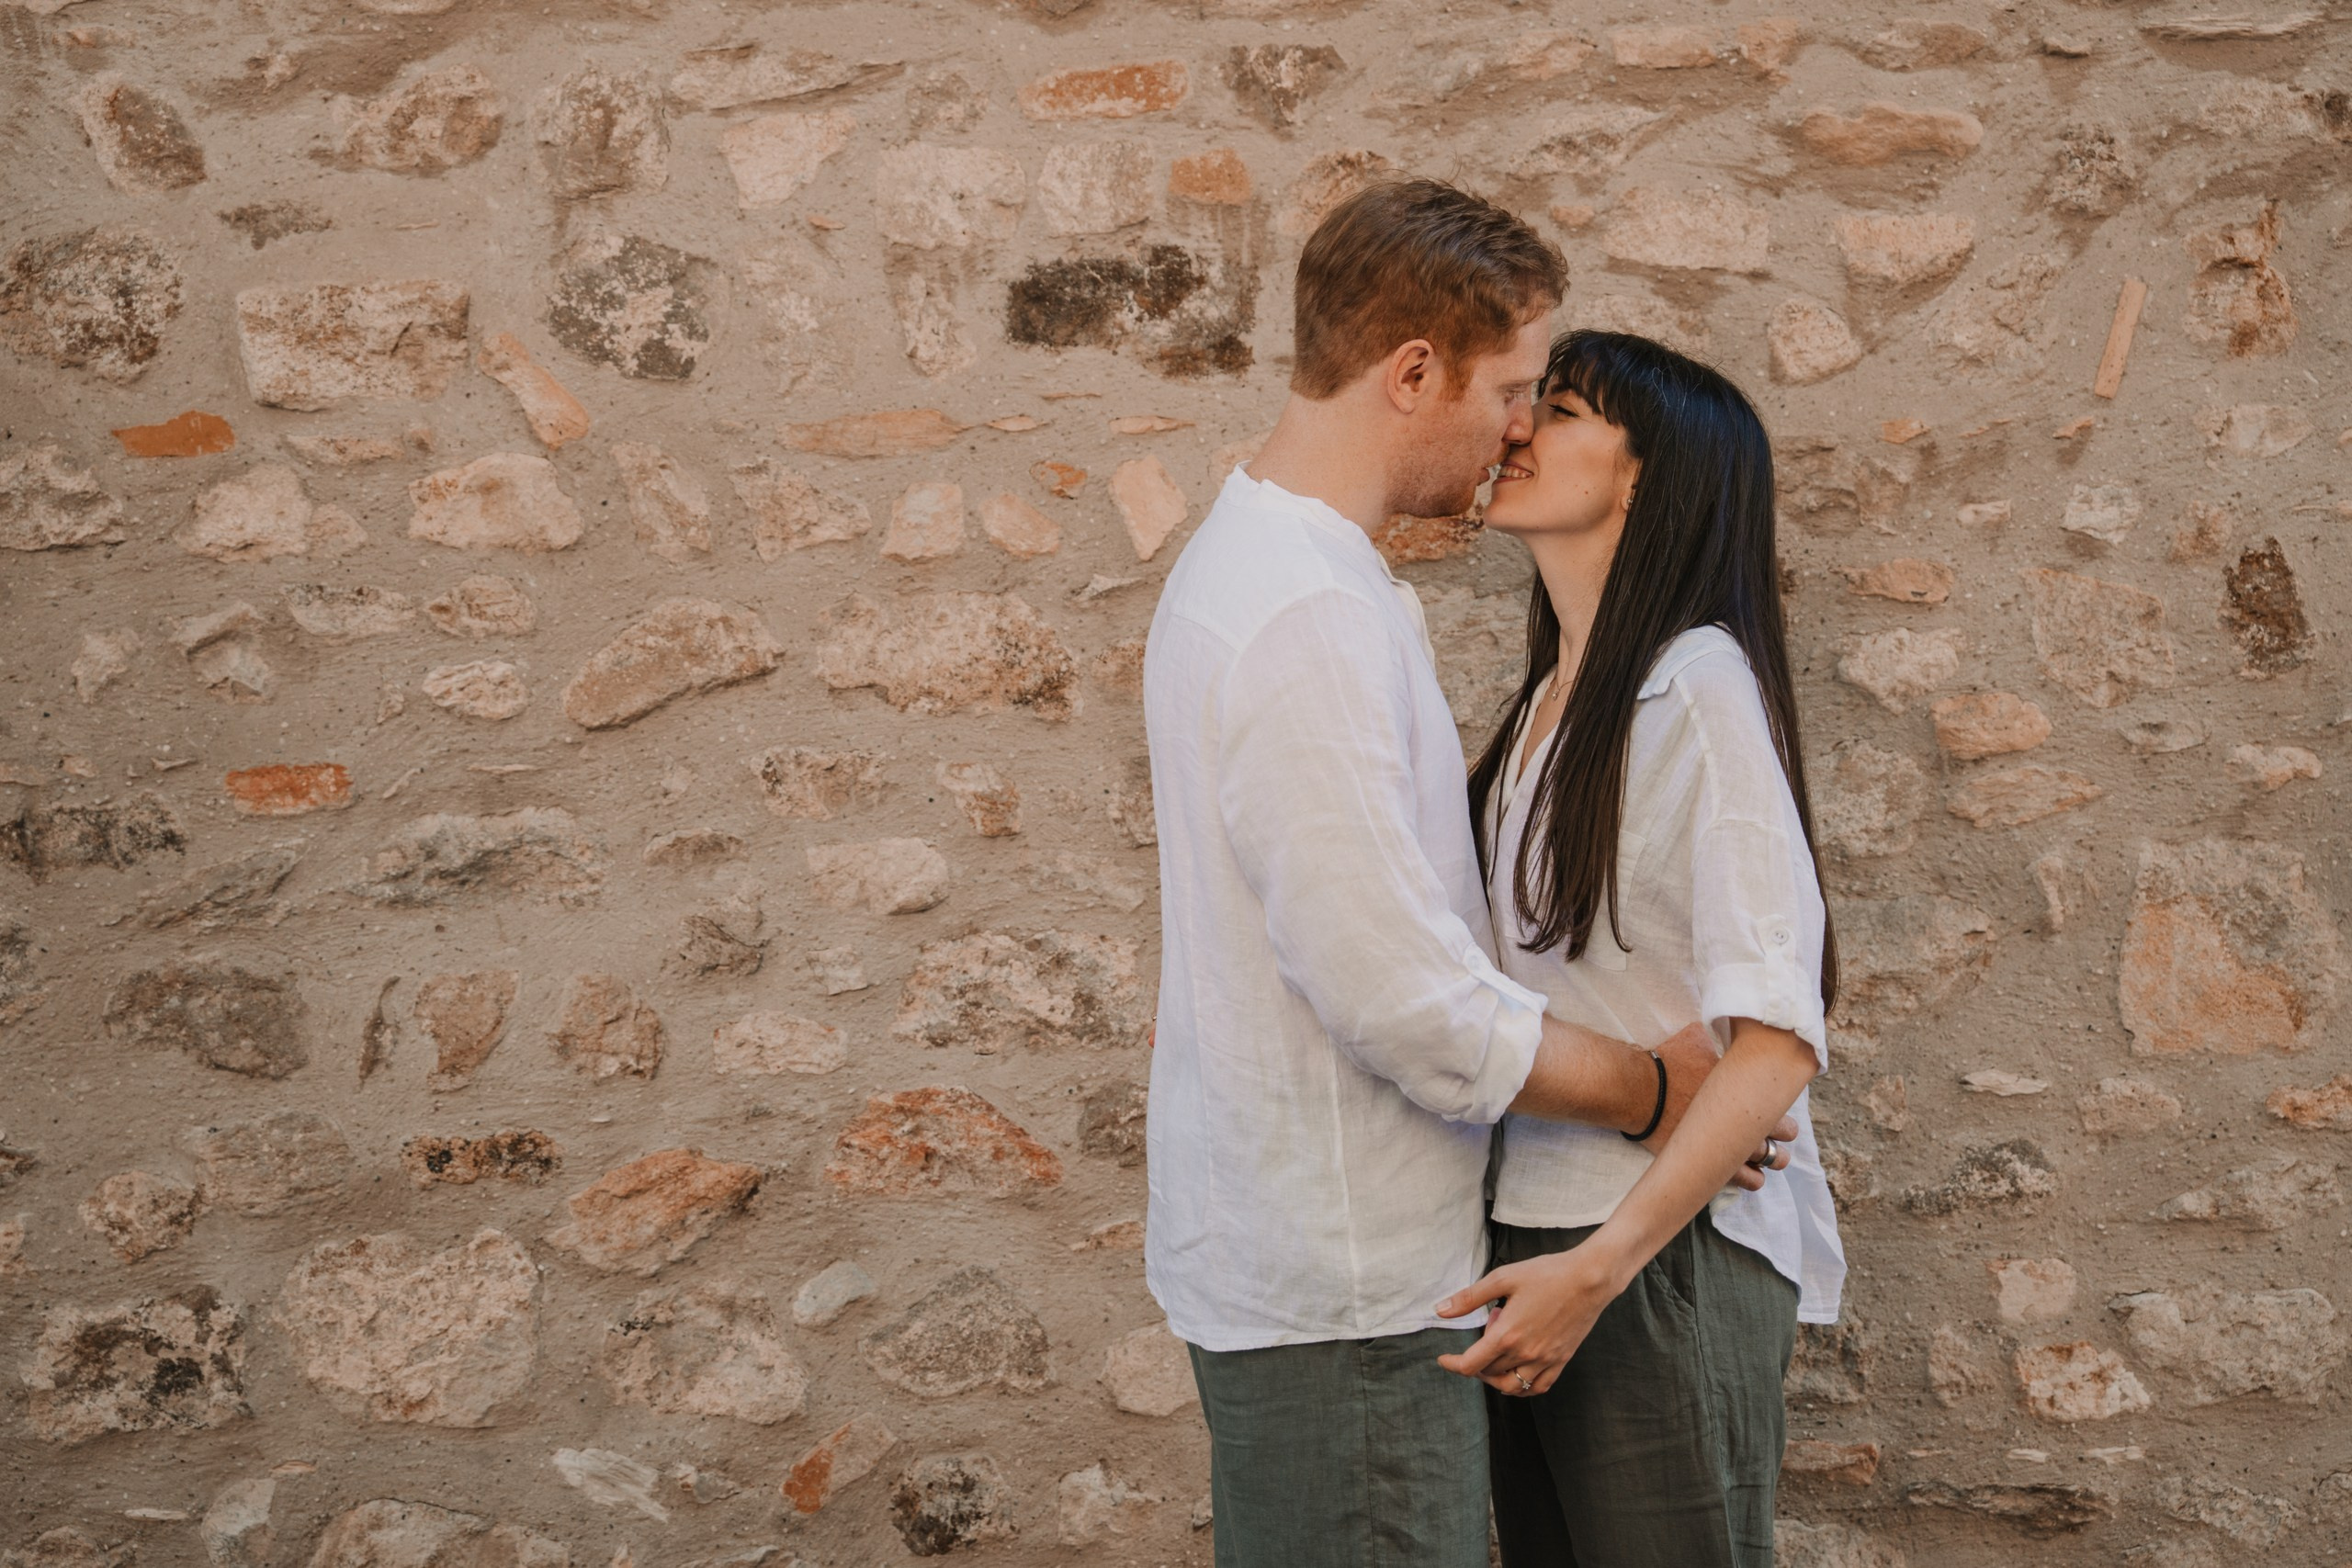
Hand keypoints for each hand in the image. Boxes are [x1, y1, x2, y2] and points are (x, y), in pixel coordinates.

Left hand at [1433, 1237, 1629, 1395]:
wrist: (1589, 1278)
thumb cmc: (1546, 1274)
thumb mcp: (1502, 1278)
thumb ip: (1469, 1298)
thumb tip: (1440, 1311)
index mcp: (1507, 1335)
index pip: (1471, 1365)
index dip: (1452, 1364)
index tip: (1443, 1359)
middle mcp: (1525, 1354)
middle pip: (1489, 1373)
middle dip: (1477, 1359)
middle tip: (1487, 1329)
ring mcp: (1545, 1360)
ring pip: (1512, 1386)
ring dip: (1496, 1378)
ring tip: (1495, 1357)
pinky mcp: (1561, 1361)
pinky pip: (1538, 1387)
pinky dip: (1522, 1387)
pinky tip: (1517, 1373)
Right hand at [1644, 1023, 1795, 1192]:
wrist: (1640, 1090)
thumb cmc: (1667, 1063)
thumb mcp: (1694, 1038)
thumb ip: (1715, 1037)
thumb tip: (1717, 1017)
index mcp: (1749, 1088)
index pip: (1782, 1100)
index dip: (1779, 1104)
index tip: (1772, 1105)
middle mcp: (1748, 1119)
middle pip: (1784, 1133)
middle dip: (1781, 1133)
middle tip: (1772, 1130)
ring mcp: (1735, 1145)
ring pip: (1772, 1160)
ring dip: (1771, 1158)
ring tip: (1764, 1155)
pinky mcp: (1716, 1165)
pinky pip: (1748, 1181)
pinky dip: (1751, 1177)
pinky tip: (1749, 1174)